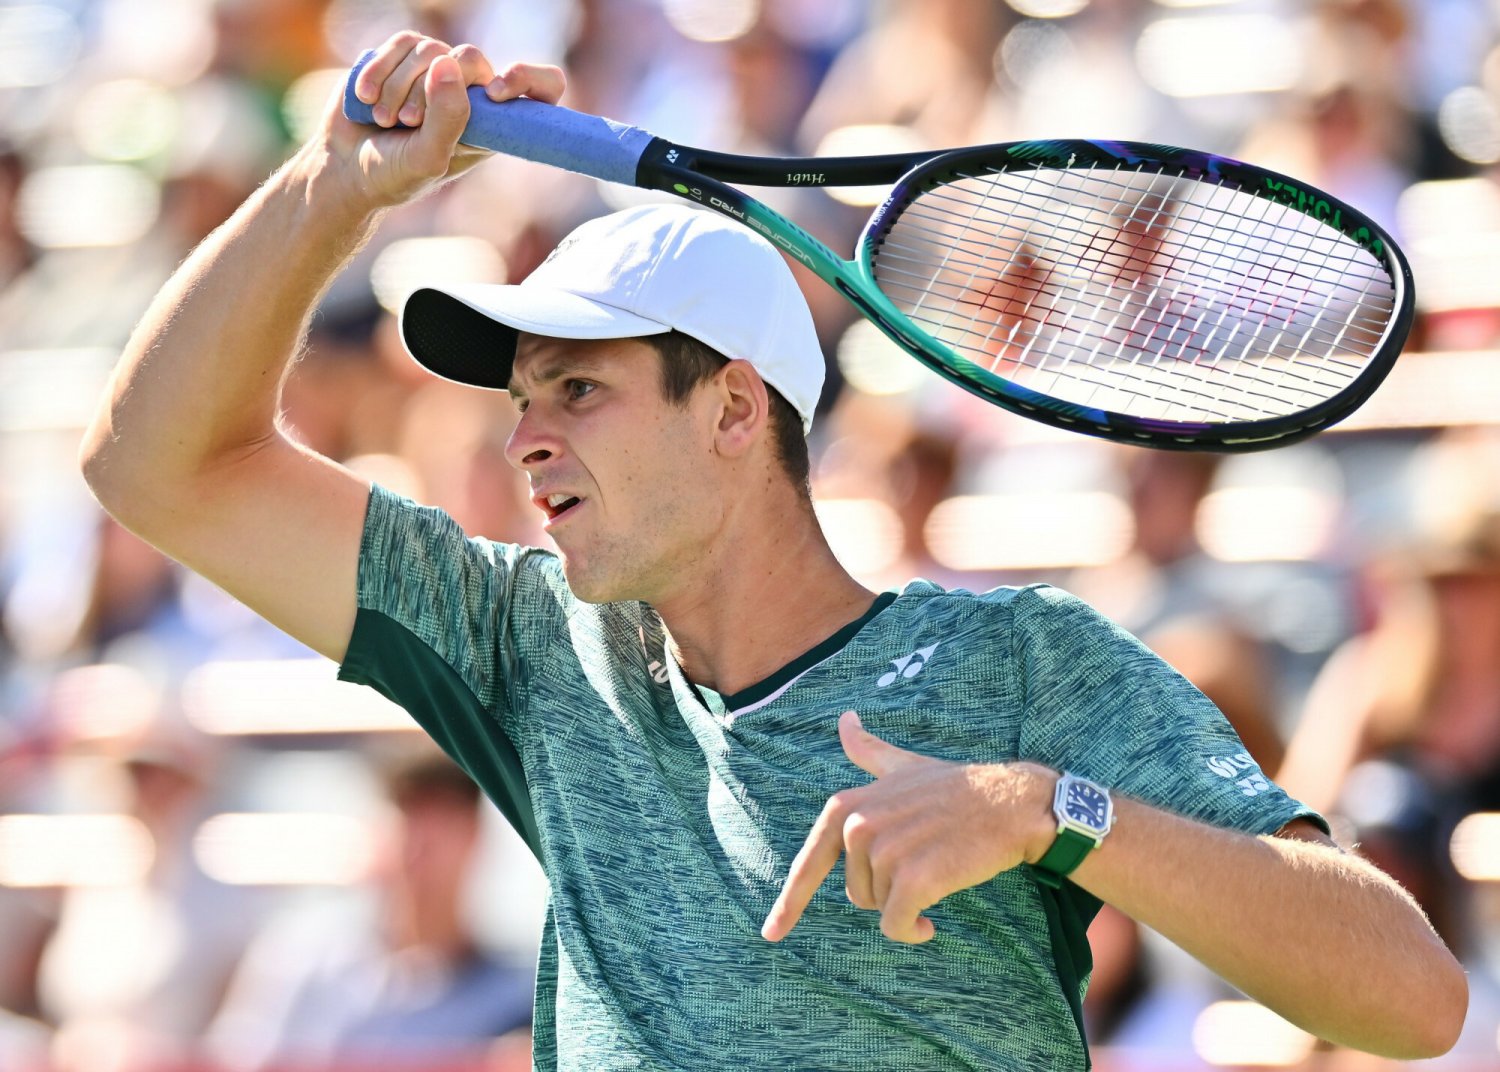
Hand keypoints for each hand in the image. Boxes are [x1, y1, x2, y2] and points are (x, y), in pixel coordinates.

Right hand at [321, 31, 566, 208]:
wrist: (345, 168)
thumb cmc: (395, 175)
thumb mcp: (427, 159)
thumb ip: (448, 118)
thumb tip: (450, 65)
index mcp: (494, 123)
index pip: (543, 88)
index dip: (528, 78)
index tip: (495, 92)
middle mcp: (472, 93)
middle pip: (472, 59)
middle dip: (431, 90)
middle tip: (408, 122)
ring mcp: (439, 72)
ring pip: (431, 50)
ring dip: (400, 86)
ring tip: (385, 120)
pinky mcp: (406, 57)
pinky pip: (403, 43)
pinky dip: (380, 70)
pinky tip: (366, 98)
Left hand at [762, 710, 1056, 943]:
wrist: (1011, 804)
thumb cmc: (957, 790)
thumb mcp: (903, 766)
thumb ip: (868, 752)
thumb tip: (845, 720)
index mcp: (847, 804)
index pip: (809, 859)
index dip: (789, 901)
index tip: (771, 933)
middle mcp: (858, 824)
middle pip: (856, 891)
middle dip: (886, 890)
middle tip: (922, 863)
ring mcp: (885, 849)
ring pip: (880, 908)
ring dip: (908, 904)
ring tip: (937, 872)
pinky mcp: (913, 876)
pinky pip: (896, 925)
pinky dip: (913, 931)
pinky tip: (932, 923)